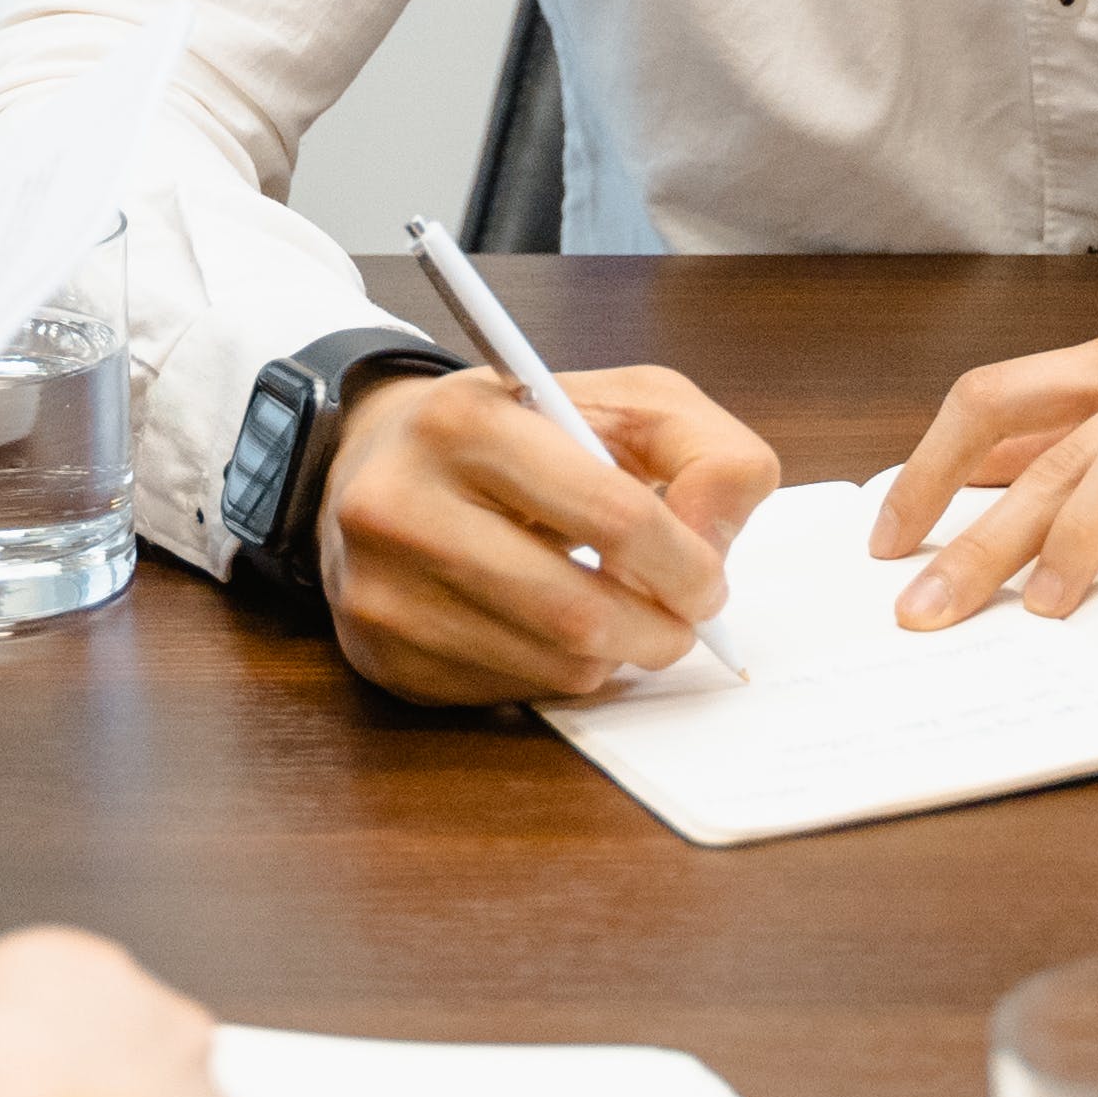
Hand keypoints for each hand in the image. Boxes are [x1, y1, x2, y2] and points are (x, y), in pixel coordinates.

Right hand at [317, 363, 779, 705]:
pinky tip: (546, 624)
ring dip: (614, 655)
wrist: (382, 460)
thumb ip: (705, 451)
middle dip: (660, 630)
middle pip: (579, 613)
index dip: (685, 563)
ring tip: (614, 610)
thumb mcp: (623, 402)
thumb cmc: (520, 430)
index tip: (709, 579)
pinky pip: (513, 694)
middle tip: (680, 620)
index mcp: (466, 421)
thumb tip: (716, 544)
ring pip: (554, 667)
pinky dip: (557, 671)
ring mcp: (382, 591)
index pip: (612, 517)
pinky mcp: (383, 658)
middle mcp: (401, 505)